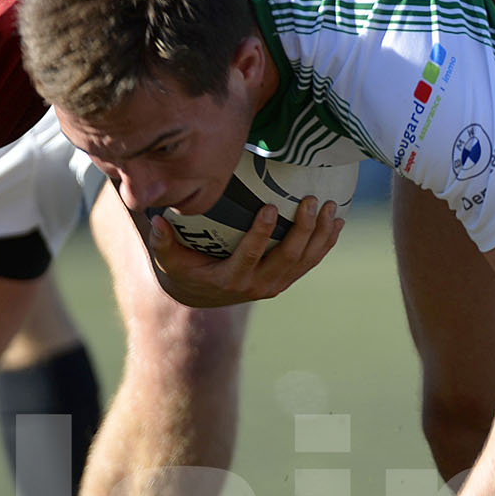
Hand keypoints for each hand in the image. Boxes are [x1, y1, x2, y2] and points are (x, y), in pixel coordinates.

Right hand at [143, 196, 341, 306]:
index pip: (249, 255)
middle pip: (286, 258)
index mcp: (230, 279)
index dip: (261, 233)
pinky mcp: (285, 280)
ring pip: (304, 261)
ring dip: (321, 235)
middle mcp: (257, 285)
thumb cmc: (184, 268)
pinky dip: (325, 243)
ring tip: (332, 208)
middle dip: (303, 229)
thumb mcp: (169, 258)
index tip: (271, 207)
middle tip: (311, 201)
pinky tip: (337, 222)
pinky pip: (310, 262)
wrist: (201, 294)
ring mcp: (274, 284)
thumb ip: (163, 241)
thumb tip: (156, 221)